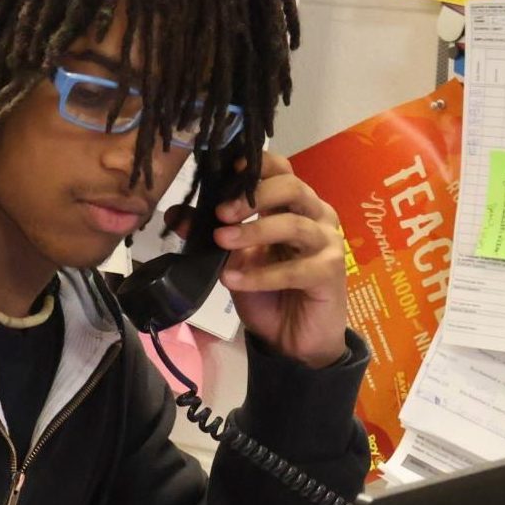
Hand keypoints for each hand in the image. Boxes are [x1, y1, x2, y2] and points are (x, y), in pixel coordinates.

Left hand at [164, 151, 348, 368]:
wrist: (292, 339)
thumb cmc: (268, 292)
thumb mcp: (232, 261)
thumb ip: (210, 234)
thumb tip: (174, 214)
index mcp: (294, 205)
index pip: (282, 170)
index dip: (258, 165)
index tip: (228, 168)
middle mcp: (316, 215)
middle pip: (291, 187)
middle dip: (251, 197)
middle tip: (220, 214)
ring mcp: (327, 243)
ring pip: (293, 225)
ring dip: (253, 232)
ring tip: (221, 241)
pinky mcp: (330, 273)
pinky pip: (295, 269)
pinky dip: (260, 275)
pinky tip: (232, 281)